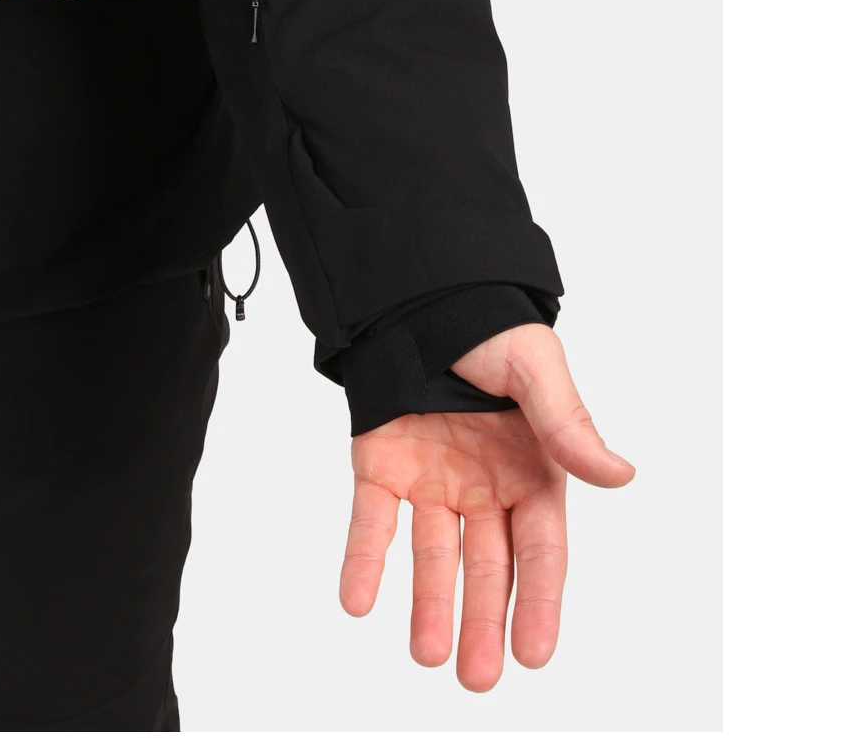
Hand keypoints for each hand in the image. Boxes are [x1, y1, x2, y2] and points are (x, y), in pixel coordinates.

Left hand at [339, 323, 633, 690]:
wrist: (420, 297)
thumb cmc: (489, 329)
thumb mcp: (536, 369)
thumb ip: (567, 425)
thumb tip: (619, 474)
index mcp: (531, 469)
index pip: (540, 550)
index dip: (538, 602)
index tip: (533, 654)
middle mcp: (483, 485)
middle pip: (487, 567)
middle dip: (482, 621)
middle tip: (478, 677)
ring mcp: (431, 479)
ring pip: (432, 556)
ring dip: (427, 605)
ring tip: (427, 655)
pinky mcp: (381, 465)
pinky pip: (371, 520)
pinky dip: (364, 560)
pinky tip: (356, 599)